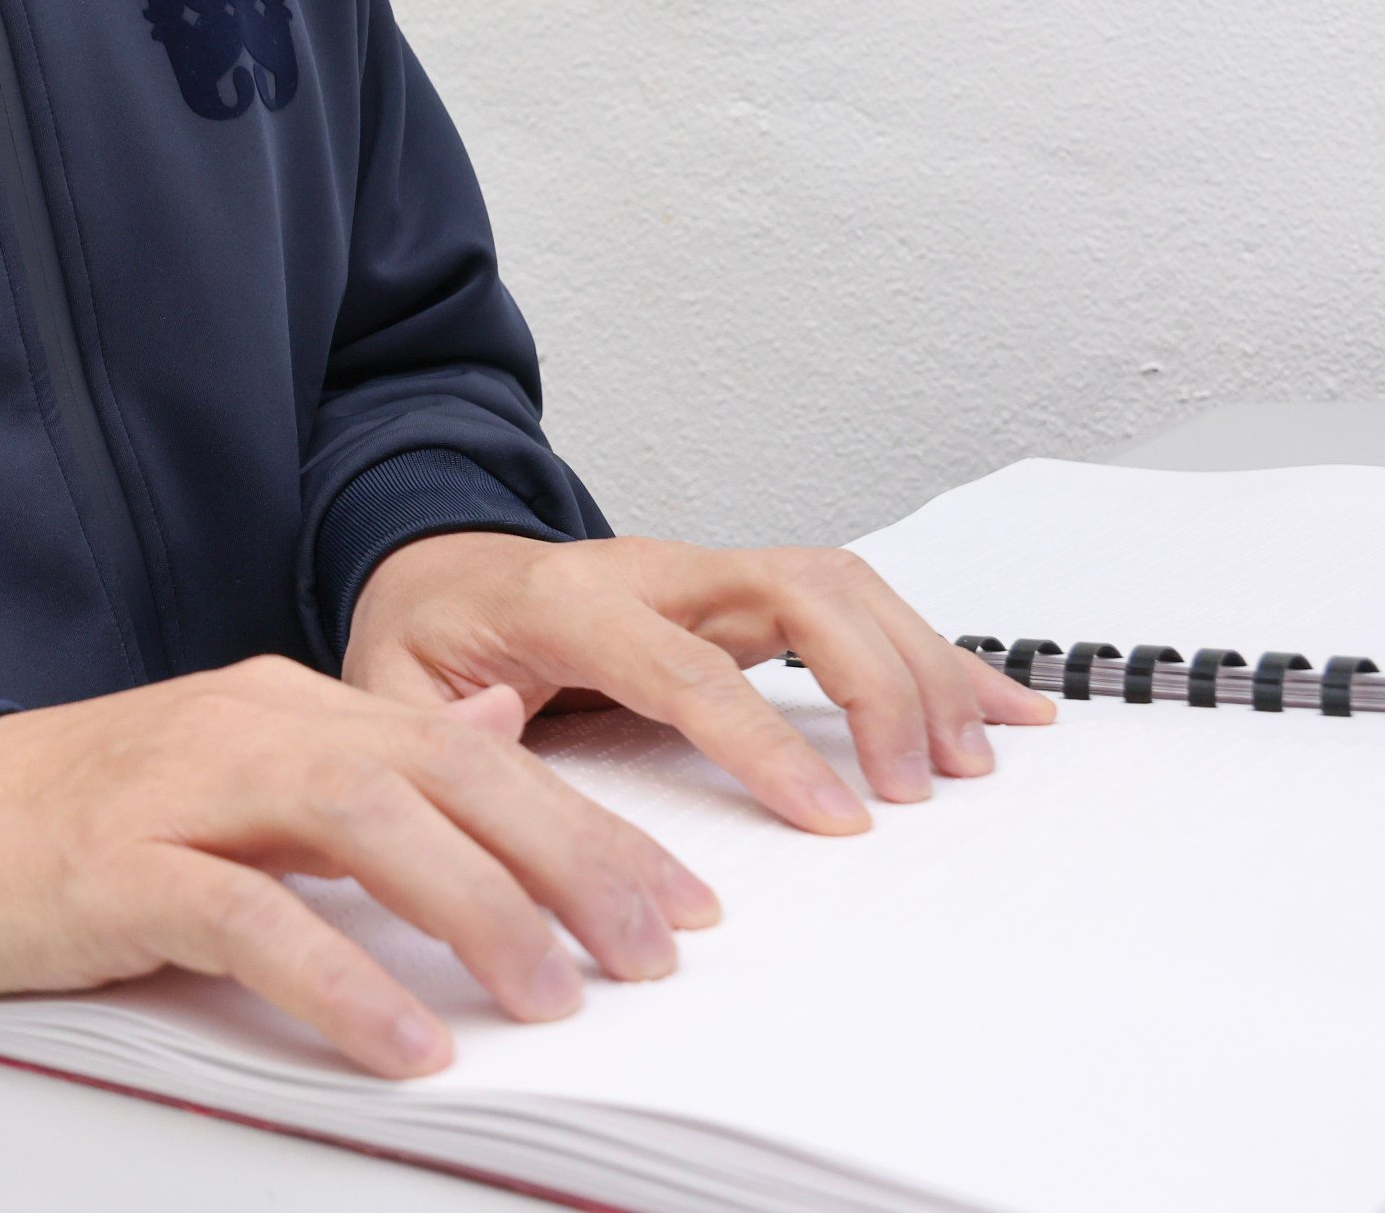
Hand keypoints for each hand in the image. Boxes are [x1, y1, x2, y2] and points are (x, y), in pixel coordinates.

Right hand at [0, 656, 720, 1076]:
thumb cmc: (88, 817)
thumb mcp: (246, 769)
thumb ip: (370, 754)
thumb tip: (498, 728)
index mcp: (293, 705)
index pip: (476, 749)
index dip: (589, 823)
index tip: (684, 903)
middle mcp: (254, 724)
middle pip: (445, 768)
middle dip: (570, 858)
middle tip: (657, 952)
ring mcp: (184, 787)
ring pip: (364, 820)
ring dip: (475, 908)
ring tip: (555, 998)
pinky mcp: (119, 865)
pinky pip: (248, 917)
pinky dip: (338, 978)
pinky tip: (404, 1043)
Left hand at [345, 533, 1055, 833]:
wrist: (427, 568)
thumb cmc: (420, 634)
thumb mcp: (387, 685)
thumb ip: (435, 720)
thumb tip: (503, 729)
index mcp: (564, 598)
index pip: (685, 664)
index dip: (765, 739)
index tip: (836, 817)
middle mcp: (651, 569)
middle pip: (795, 588)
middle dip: (874, 680)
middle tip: (918, 787)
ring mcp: (702, 574)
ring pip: (838, 583)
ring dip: (918, 661)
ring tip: (974, 758)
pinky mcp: (737, 595)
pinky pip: (849, 605)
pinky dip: (928, 652)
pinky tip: (997, 704)